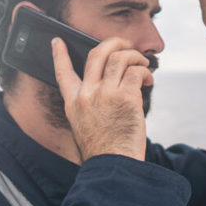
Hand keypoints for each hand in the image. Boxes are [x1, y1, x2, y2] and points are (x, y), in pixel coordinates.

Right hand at [51, 37, 151, 162]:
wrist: (113, 165)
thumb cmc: (103, 150)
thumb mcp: (83, 126)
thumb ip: (88, 105)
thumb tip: (106, 84)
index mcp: (73, 103)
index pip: (62, 72)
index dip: (59, 53)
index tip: (57, 40)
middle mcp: (87, 94)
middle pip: (97, 54)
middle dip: (114, 43)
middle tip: (125, 44)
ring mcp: (105, 94)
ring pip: (120, 58)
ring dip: (135, 57)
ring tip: (143, 65)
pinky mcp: (126, 97)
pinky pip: (136, 73)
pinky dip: (145, 73)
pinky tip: (148, 80)